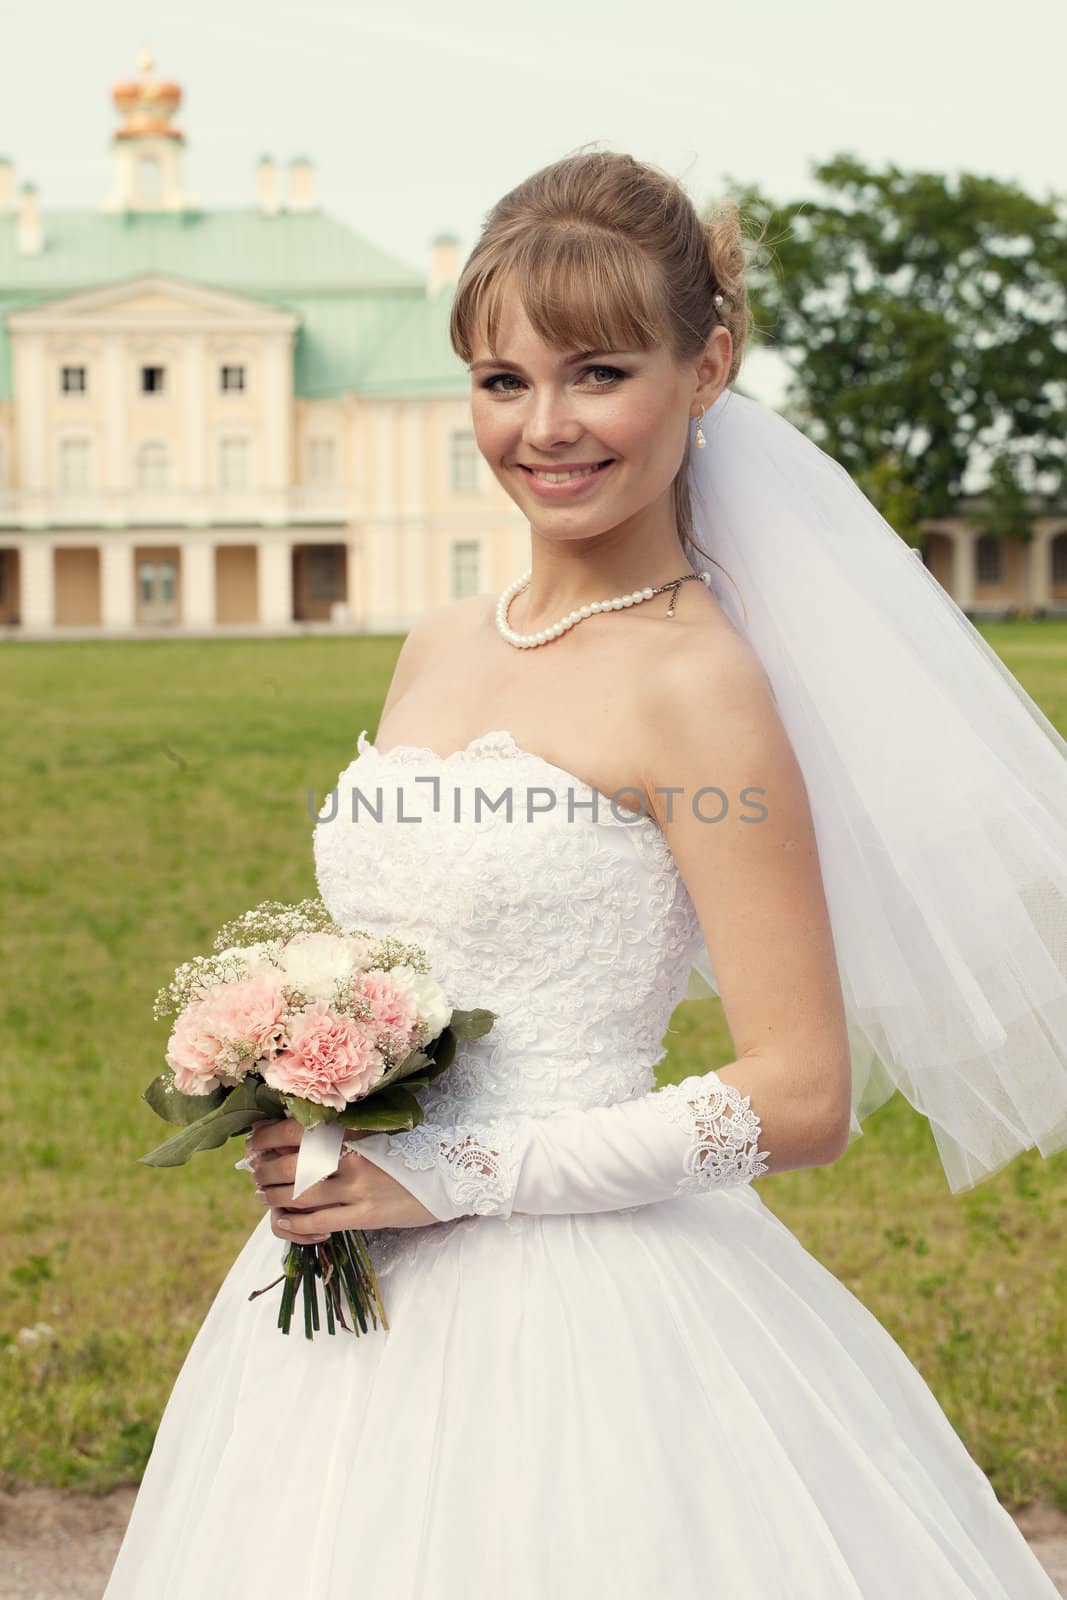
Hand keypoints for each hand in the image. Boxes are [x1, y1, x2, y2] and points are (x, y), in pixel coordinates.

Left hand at [244, 1118, 441, 1241]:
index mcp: (353, 1129)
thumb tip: (297, 1136)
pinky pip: (318, 1223)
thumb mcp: (376, 1132)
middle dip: (262, 1171)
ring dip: (273, 1197)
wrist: (454, 1175)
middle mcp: (351, 1156)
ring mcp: (358, 1187)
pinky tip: (286, 1222)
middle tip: (253, 1173)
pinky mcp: (366, 1215)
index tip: (252, 1143)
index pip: (295, 1129)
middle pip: (288, 1164)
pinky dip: (295, 1225)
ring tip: (264, 1196)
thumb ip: (342, 1132)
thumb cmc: (413, 1151)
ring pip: (298, 1195)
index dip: (265, 1137)